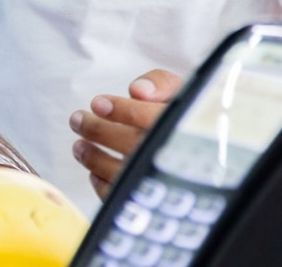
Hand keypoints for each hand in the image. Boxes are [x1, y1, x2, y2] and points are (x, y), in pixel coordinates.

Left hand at [70, 68, 184, 198]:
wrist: (204, 152)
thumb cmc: (184, 117)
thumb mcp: (179, 91)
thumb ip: (160, 83)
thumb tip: (138, 90)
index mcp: (187, 127)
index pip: (152, 118)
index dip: (122, 110)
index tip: (98, 103)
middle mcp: (177, 156)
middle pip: (134, 145)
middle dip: (98, 131)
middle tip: (77, 120)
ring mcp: (164, 182)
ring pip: (124, 174)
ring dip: (93, 158)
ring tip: (79, 146)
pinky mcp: (151, 199)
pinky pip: (123, 196)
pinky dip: (102, 184)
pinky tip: (94, 170)